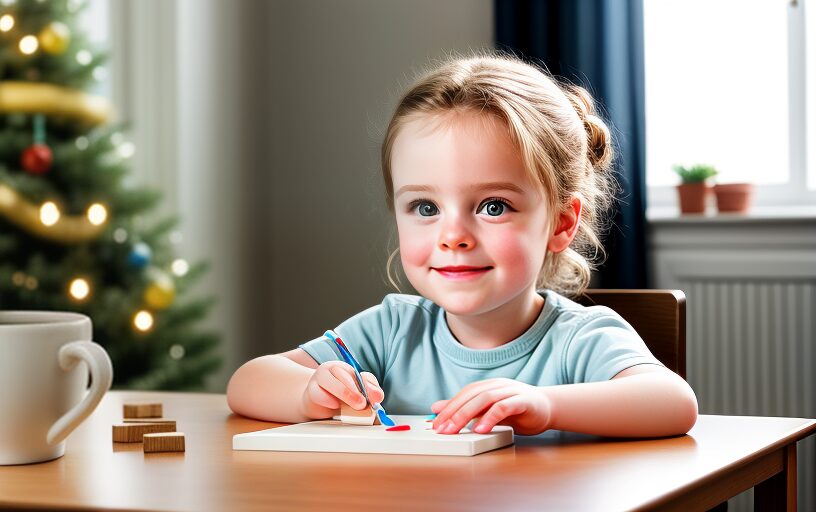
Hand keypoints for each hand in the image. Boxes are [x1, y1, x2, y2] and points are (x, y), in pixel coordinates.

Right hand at [302, 361, 384, 416]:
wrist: (316, 404)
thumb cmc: (338, 397)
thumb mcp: (357, 393)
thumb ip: (369, 392)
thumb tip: (378, 396)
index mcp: (345, 368)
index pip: (358, 374)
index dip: (368, 385)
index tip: (375, 398)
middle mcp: (332, 370)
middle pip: (343, 374)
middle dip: (355, 391)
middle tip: (362, 404)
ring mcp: (319, 379)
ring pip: (329, 381)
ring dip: (344, 393)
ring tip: (354, 405)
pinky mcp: (310, 391)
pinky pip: (317, 393)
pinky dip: (326, 399)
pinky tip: (334, 405)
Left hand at [431, 378, 552, 434]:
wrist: (549, 408)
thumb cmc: (518, 410)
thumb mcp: (489, 410)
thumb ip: (468, 409)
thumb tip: (439, 408)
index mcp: (488, 386)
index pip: (464, 394)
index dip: (449, 407)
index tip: (436, 423)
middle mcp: (498, 385)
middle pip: (471, 395)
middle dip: (454, 412)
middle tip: (442, 429)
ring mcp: (511, 391)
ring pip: (485, 399)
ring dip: (468, 414)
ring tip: (457, 429)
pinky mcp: (523, 401)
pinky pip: (504, 407)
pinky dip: (491, 417)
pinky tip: (481, 429)